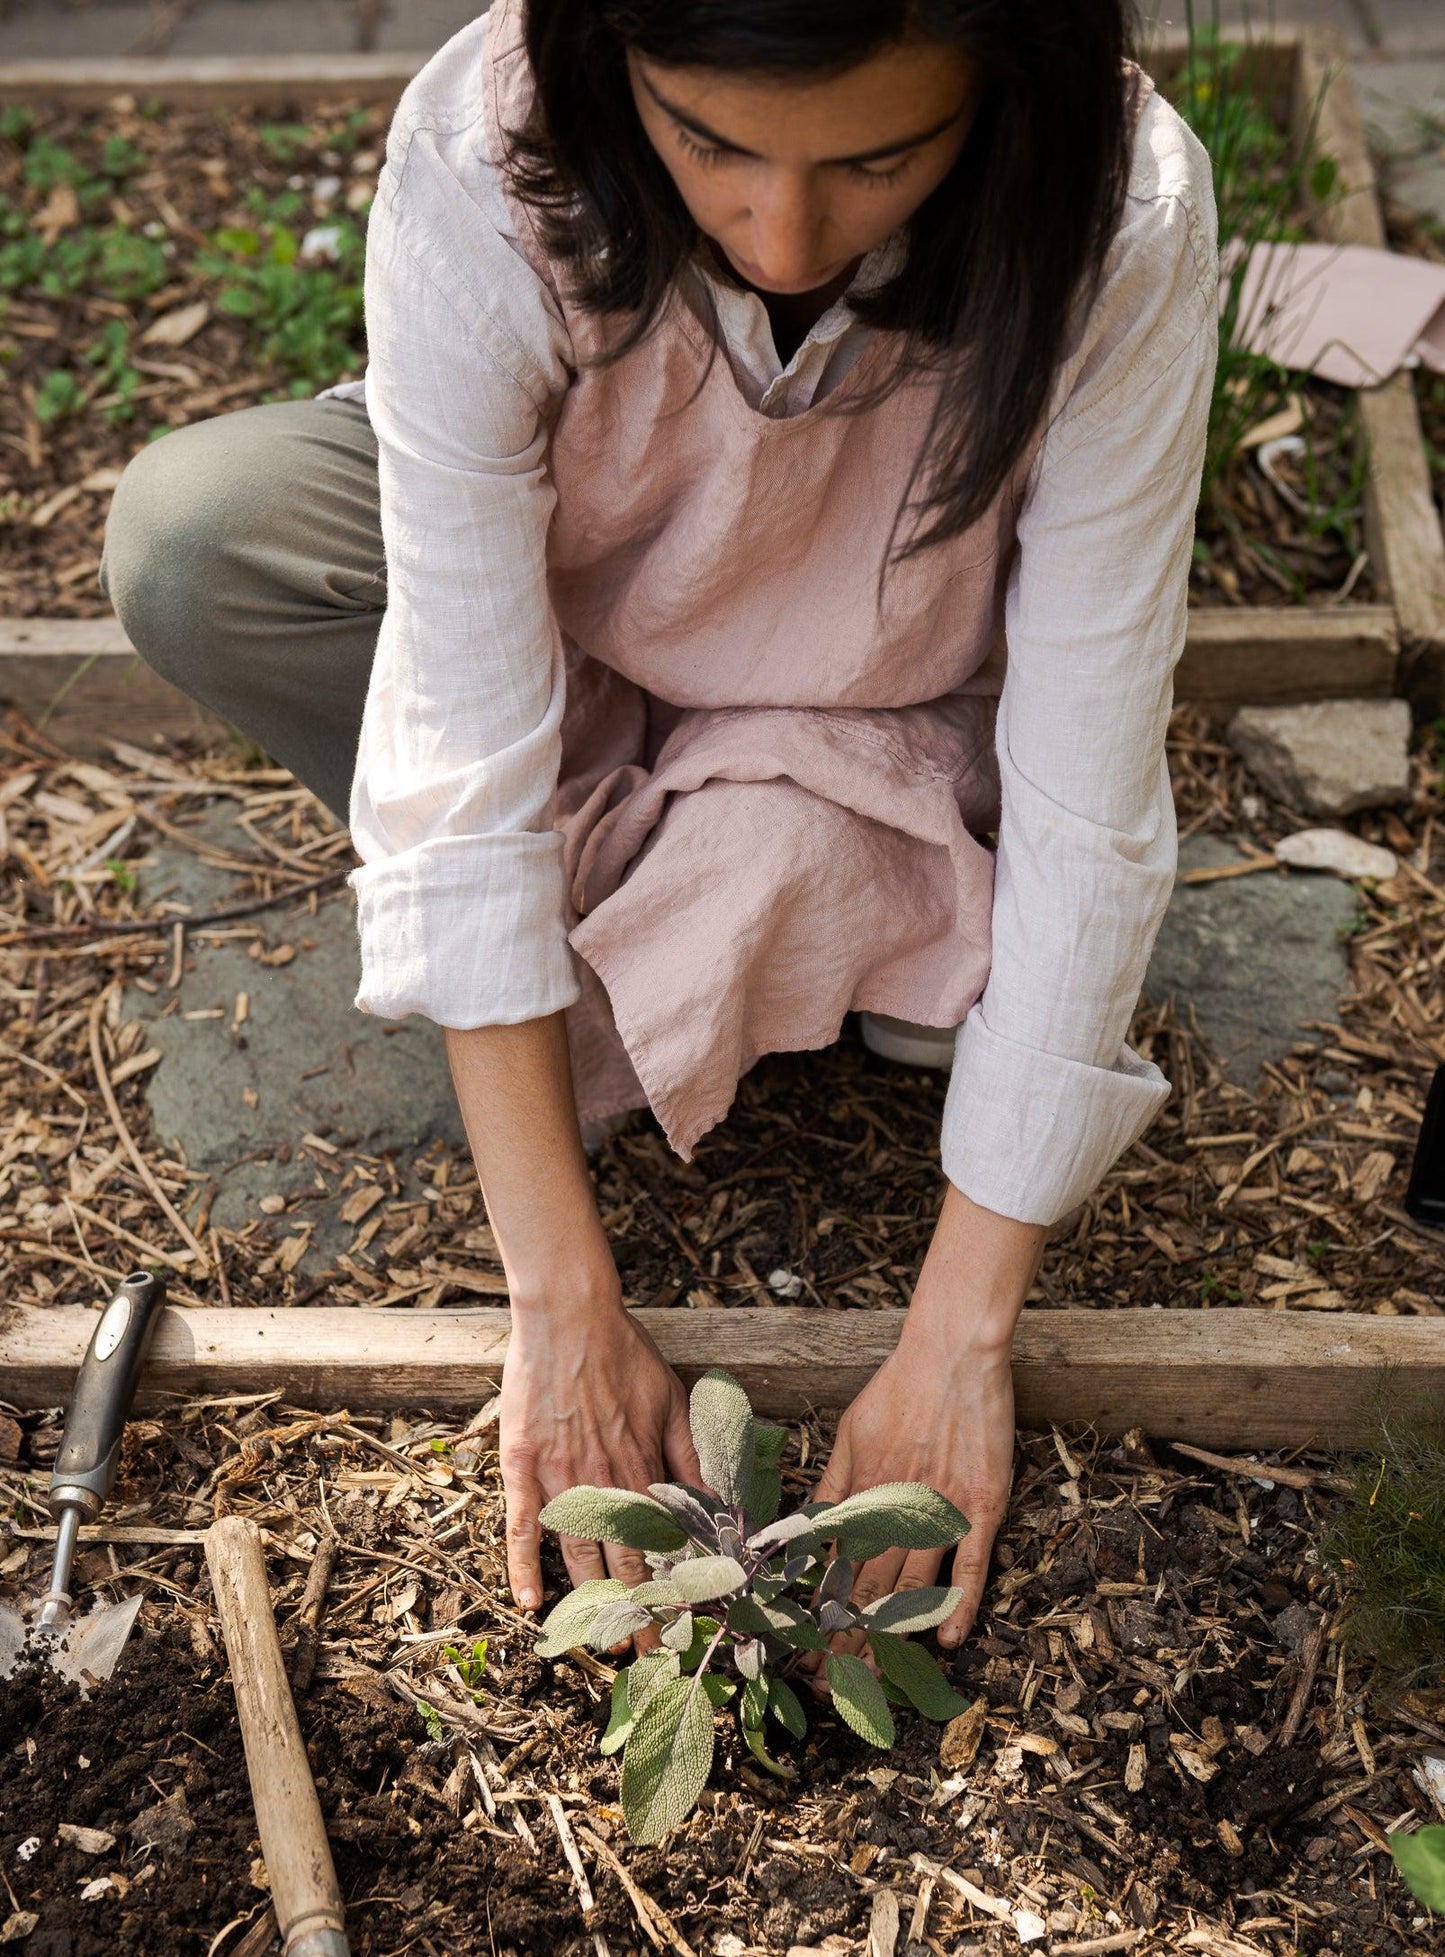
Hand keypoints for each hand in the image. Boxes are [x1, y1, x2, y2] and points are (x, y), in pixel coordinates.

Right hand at [499, 1290, 700, 1611]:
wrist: (570, 1318)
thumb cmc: (624, 1354)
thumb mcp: (674, 1401)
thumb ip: (694, 1455)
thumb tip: (721, 1502)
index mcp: (643, 1468)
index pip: (664, 1542)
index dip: (674, 1584)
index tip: (685, 1620)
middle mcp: (604, 1481)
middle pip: (623, 1560)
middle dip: (637, 1608)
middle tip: (645, 1650)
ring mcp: (560, 1477)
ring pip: (576, 1553)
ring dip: (589, 1600)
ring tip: (599, 1638)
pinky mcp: (523, 1466)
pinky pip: (522, 1526)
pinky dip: (523, 1567)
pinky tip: (529, 1602)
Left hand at [813, 1183, 1041, 1650]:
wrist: (953, 1352)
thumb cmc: (900, 1386)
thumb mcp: (849, 1429)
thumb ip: (834, 1482)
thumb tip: (809, 1530)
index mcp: (861, 1489)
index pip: (834, 1565)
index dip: (818, 1609)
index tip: (802, 1648)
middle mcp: (895, 1506)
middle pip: (867, 1584)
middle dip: (845, 1636)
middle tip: (828, 1681)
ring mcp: (940, 1509)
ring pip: (910, 1581)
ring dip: (889, 1631)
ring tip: (871, 1675)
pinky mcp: (981, 1504)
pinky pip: (969, 1562)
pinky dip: (958, 1601)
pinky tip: (946, 1637)